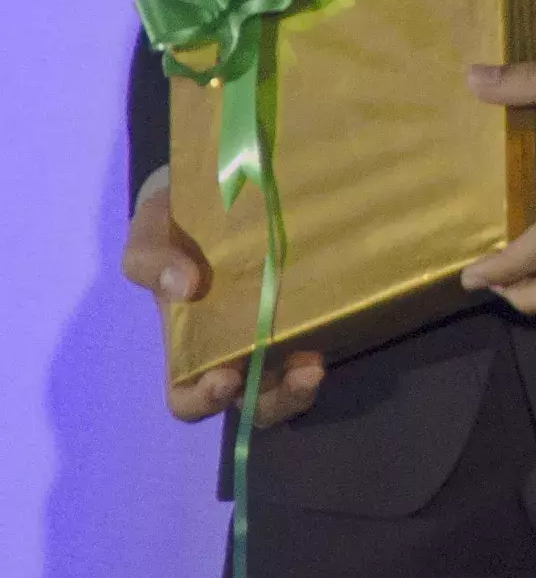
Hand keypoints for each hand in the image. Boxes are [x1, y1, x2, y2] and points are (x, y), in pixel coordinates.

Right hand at [131, 167, 323, 426]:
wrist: (215, 177)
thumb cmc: (173, 220)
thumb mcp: (150, 234)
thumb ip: (151, 260)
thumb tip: (183, 287)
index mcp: (189, 342)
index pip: (189, 396)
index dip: (204, 400)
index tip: (224, 379)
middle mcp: (234, 346)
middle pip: (254, 400)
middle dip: (277, 400)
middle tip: (300, 373)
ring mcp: (276, 328)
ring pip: (291, 379)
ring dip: (306, 383)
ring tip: (318, 361)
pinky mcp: (313, 303)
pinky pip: (325, 330)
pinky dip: (334, 332)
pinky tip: (343, 311)